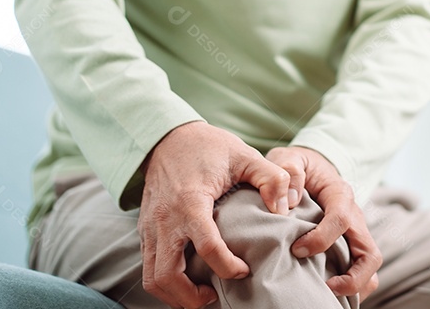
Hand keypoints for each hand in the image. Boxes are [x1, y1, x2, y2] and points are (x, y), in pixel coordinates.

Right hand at [139, 121, 290, 307]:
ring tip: (203, 295)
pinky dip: (166, 282)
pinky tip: (189, 281)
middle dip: (192, 297)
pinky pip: (148, 267)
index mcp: (190, 202)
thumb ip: (271, 178)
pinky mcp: (145, 231)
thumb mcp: (245, 155)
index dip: (229, 266)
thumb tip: (284, 208)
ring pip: (152, 278)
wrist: (168, 137)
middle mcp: (164, 220)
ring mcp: (150, 227)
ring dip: (175, 296)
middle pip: (167, 276)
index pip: (207, 247)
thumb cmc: (209, 146)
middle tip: (216, 297)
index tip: (246, 270)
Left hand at [266, 146, 381, 298]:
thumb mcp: (290, 157)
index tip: (296, 249)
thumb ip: (289, 169)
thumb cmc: (298, 165)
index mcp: (341, 194)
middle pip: (371, 254)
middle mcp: (355, 218)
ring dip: (355, 287)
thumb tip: (289, 201)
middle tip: (324, 287)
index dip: (321, 238)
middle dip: (353, 278)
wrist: (309, 168)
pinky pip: (360, 272)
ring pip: (370, 269)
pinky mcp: (349, 246)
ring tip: (326, 293)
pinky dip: (349, 287)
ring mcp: (355, 235)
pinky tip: (322, 290)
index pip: (342, 219)